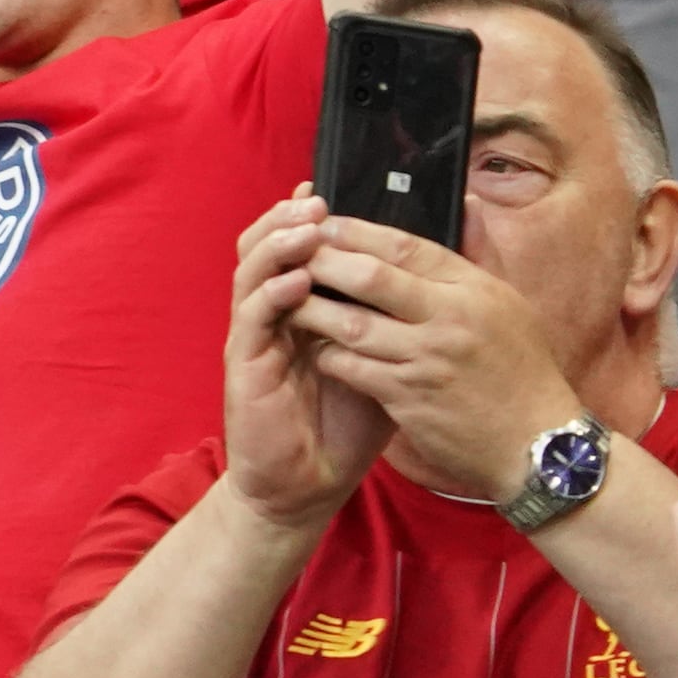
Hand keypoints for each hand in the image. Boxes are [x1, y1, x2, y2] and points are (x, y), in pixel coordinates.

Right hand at [213, 194, 387, 530]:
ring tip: (307, 226)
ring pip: (253, 271)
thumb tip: (433, 285)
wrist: (306, 486)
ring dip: (278, 245)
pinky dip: (272, 295)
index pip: (294, 249)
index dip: (305, 219)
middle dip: (288, 219)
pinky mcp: (245, 363)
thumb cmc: (344, 428)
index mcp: (300, 308)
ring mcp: (254, 336)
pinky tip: (296, 283)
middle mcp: (271, 313)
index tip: (328, 192)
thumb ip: (392, 324)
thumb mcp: (382, 364)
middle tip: (316, 200)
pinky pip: (254, 318)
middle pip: (265, 246)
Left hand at [285, 215, 581, 496]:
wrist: (538, 446)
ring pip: (352, 324)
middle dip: (324, 262)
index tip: (322, 221)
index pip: (405, 246)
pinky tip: (316, 346)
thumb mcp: (510, 304)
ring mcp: (426, 361)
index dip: (356, 231)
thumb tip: (466, 200)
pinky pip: (353, 368)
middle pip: (370, 278)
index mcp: (472, 290)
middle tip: (292, 255)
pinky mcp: (408, 399)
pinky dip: (329, 355)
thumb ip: (480, 251)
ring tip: (289, 298)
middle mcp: (449, 320)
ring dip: (314, 310)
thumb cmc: (522, 370)